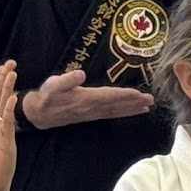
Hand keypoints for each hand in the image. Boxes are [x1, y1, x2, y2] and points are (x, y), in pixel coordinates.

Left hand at [0, 61, 17, 190]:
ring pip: (4, 104)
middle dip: (4, 78)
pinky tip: (10, 98)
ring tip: (12, 72)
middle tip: (11, 62)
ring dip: (8, 88)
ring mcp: (2, 130)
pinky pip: (7, 120)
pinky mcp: (7, 139)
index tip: (0, 69)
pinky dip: (8, 109)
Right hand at [21, 64, 155, 127]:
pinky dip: (124, 112)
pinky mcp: (92, 115)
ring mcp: (93, 113)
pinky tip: (132, 111)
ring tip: (147, 106)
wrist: (40, 114)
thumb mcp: (53, 84)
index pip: (109, 96)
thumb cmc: (47, 95)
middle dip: (134, 103)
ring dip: (132, 109)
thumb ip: (67, 80)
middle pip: (117, 105)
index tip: (139, 94)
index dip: (125, 95)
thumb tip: (80, 74)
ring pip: (116, 111)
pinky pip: (112, 114)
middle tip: (151, 100)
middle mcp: (92, 108)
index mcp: (85, 99)